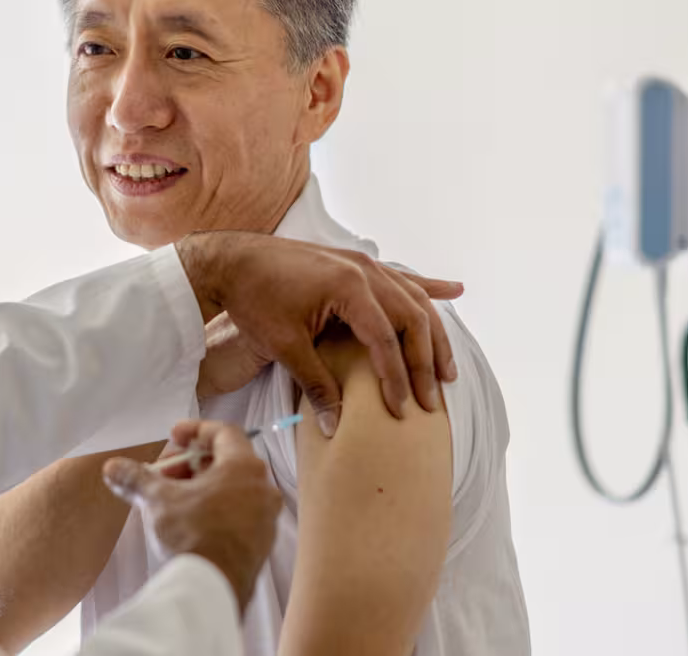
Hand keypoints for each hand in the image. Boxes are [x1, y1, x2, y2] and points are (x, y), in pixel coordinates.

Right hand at [103, 421, 281, 610]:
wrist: (213, 586)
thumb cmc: (193, 535)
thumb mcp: (157, 500)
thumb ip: (136, 478)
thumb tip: (113, 468)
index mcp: (244, 467)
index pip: (224, 432)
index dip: (195, 431)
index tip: (175, 437)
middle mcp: (262, 489)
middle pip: (227, 462)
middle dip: (191, 465)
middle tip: (164, 475)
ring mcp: (265, 518)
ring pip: (233, 490)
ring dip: (202, 488)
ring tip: (172, 500)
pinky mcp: (260, 543)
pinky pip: (239, 514)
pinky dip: (215, 510)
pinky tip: (190, 523)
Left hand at [177, 232, 462, 433]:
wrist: (233, 260)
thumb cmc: (254, 300)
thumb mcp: (285, 346)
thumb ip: (316, 385)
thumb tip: (336, 427)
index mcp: (348, 288)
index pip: (386, 341)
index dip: (396, 379)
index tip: (402, 409)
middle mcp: (364, 270)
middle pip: (412, 319)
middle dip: (425, 362)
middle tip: (433, 399)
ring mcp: (363, 263)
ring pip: (414, 300)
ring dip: (433, 334)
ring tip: (447, 369)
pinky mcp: (357, 263)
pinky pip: (402, 278)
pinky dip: (428, 288)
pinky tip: (455, 291)